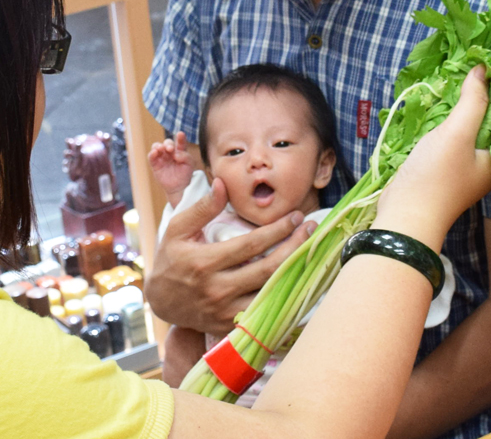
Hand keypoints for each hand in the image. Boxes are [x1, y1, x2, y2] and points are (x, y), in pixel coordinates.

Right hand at [145, 178, 316, 335]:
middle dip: (295, 247)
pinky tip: (300, 282)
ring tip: (312, 253)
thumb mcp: (177, 229)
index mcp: (205, 263)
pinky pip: (265, 314)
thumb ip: (202, 208)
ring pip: (271, 294)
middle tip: (310, 230)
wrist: (160, 301)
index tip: (296, 217)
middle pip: (268, 269)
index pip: (252, 244)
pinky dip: (285, 299)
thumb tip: (223, 184)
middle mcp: (218, 289)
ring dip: (295, 273)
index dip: (278, 229)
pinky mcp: (231, 326)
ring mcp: (226, 311)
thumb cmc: (171, 260)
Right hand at [148, 131, 194, 206]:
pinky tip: (155, 153)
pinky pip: (151, 156)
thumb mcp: (190, 165)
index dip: (180, 138)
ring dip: (158, 146)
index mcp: (180, 151)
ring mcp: (162, 157)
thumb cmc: (185, 175)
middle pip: (167, 143)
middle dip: (168, 144)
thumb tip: (175, 154)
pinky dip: (152, 153)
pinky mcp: (155, 164)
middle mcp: (170, 153)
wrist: (178, 188)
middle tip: (170, 149)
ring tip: (161, 149)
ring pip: (157, 147)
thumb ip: (186, 157)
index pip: (180, 142)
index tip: (180, 134)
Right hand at [374, 66, 490, 250]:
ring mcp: (464, 168)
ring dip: (460, 112)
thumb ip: (472, 101)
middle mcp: (486, 164)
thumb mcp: (456, 134)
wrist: (405, 215)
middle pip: (489, 124)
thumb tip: (482, 69)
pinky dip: (445, 126)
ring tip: (455, 84)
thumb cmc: (436, 177)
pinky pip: (450, 141)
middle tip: (471, 71)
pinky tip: (438, 111)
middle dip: (480, 99)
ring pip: (467, 132)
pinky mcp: (444, 170)